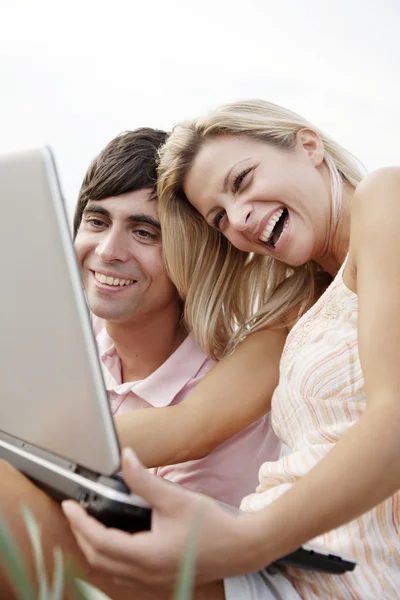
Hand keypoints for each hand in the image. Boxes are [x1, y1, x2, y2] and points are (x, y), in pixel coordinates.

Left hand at [62, 449, 258, 587]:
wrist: (241, 548)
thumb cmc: (211, 525)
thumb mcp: (175, 497)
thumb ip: (144, 480)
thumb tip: (125, 458)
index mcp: (146, 555)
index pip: (99, 541)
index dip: (79, 522)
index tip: (68, 506)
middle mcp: (145, 575)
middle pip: (99, 559)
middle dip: (81, 535)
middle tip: (74, 513)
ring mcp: (152, 583)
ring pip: (109, 569)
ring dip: (94, 548)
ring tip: (88, 524)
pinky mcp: (159, 581)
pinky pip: (123, 574)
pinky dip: (111, 557)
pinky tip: (115, 541)